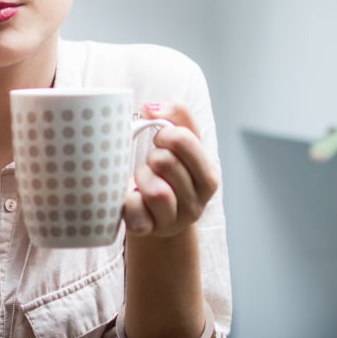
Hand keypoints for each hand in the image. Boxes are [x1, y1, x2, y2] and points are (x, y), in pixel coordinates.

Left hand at [121, 101, 218, 238]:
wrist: (156, 216)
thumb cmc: (168, 173)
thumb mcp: (179, 143)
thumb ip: (175, 115)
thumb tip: (151, 107)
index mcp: (207, 176)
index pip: (187, 141)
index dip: (166, 134)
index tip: (160, 139)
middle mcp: (196, 202)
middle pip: (166, 162)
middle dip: (152, 156)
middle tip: (151, 162)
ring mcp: (174, 220)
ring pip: (156, 191)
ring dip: (141, 177)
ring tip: (142, 179)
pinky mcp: (149, 230)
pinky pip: (136, 213)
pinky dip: (128, 201)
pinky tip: (133, 197)